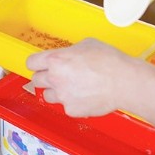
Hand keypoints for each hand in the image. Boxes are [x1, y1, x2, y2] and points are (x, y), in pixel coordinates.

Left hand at [27, 39, 141, 116]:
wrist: (124, 82)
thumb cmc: (109, 60)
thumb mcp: (86, 44)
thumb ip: (70, 52)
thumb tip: (68, 56)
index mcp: (55, 60)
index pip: (31, 62)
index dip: (36, 63)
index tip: (40, 65)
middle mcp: (54, 79)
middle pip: (36, 80)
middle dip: (45, 77)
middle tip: (59, 76)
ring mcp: (62, 96)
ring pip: (48, 95)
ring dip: (56, 91)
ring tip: (74, 87)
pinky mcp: (71, 110)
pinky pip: (66, 106)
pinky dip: (73, 102)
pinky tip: (86, 96)